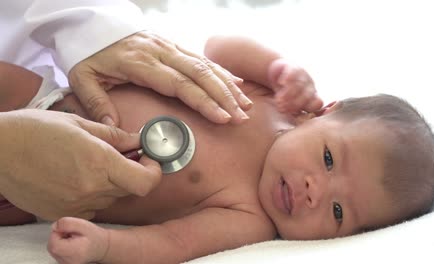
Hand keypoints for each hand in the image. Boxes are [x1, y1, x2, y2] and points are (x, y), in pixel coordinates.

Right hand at [0, 109, 160, 219]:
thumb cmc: (36, 129)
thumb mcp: (80, 123)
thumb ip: (115, 135)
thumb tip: (137, 140)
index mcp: (99, 161)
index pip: (145, 182)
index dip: (153, 172)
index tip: (148, 160)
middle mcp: (91, 187)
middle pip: (130, 190)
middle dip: (132, 173)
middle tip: (121, 156)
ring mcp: (75, 204)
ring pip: (111, 199)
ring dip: (111, 184)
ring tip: (91, 165)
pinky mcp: (61, 213)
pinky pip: (91, 208)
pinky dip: (92, 196)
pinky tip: (77, 178)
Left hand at [48, 217, 108, 263]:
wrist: (102, 247)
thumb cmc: (94, 236)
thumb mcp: (83, 224)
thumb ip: (67, 223)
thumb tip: (54, 226)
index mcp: (74, 251)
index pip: (53, 243)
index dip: (57, 233)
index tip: (68, 230)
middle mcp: (69, 261)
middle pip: (51, 247)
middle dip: (58, 237)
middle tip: (71, 233)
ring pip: (53, 250)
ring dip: (59, 241)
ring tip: (72, 238)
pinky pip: (56, 253)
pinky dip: (60, 247)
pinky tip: (70, 244)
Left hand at [69, 31, 251, 126]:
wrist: (93, 23)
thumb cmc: (89, 52)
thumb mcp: (83, 77)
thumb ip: (97, 103)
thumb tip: (113, 128)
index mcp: (141, 63)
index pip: (179, 84)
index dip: (203, 101)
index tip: (222, 118)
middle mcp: (161, 53)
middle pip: (200, 74)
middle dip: (224, 97)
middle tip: (240, 117)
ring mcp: (169, 46)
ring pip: (205, 65)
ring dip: (227, 86)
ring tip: (245, 105)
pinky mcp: (173, 45)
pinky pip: (201, 58)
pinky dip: (221, 72)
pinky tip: (236, 83)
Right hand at [268, 59, 322, 113]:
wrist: (281, 72)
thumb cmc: (287, 94)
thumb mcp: (290, 105)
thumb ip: (294, 115)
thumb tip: (292, 134)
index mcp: (312, 97)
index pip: (316, 104)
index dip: (306, 108)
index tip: (294, 114)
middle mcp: (310, 87)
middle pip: (308, 95)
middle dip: (295, 103)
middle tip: (282, 109)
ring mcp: (303, 76)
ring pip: (300, 85)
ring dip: (289, 94)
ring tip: (278, 101)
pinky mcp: (293, 68)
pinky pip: (293, 73)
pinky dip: (288, 78)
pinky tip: (281, 83)